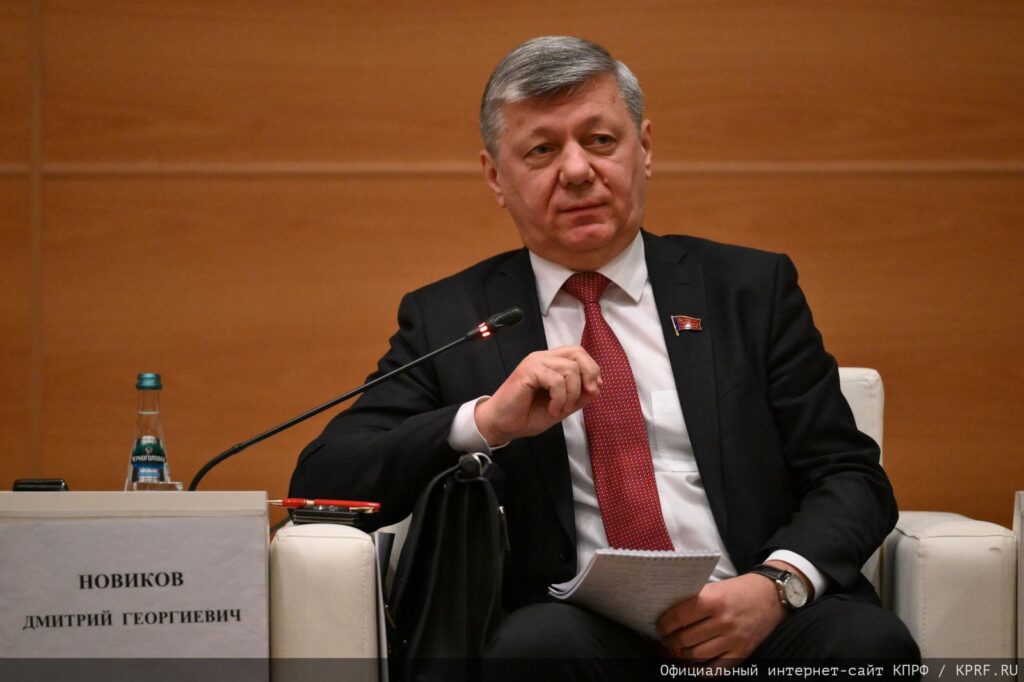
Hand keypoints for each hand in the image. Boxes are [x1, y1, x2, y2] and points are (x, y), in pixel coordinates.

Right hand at [474, 346, 600, 445]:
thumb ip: (579, 396)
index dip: (592, 370)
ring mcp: (534, 363)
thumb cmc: (526, 415)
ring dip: (571, 394)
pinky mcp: (527, 371)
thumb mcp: (562, 407)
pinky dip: (559, 398)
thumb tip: (597, 386)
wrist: (501, 425)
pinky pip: (556, 380)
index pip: (578, 353)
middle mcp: (543, 358)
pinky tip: (552, 409)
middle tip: (585, 396)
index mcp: (551, 363)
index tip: (591, 391)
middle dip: (588, 375)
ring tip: (560, 409)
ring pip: (569, 368)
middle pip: (577, 353)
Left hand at [656, 571, 786, 666]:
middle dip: (670, 641)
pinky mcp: (743, 651)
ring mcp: (734, 638)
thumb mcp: (716, 587)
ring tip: (677, 650)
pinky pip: (717, 668)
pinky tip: (694, 665)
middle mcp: (723, 620)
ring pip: (698, 655)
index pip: (680, 616)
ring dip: (682, 655)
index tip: (659, 627)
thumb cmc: (740, 589)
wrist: (771, 595)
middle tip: (665, 640)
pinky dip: (702, 670)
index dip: (665, 625)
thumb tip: (669, 613)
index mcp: (714, 600)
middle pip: (686, 638)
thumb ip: (696, 600)